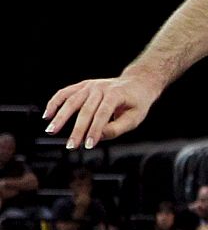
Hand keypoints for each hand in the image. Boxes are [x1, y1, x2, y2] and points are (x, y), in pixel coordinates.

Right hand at [43, 73, 161, 149]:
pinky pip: (65, 93)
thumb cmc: (136, 103)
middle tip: (70, 146)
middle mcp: (101, 88)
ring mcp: (90, 85)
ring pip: (71, 101)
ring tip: (51, 131)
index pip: (102, 114)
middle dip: (77, 130)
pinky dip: (54, 103)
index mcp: (116, 94)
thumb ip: (117, 128)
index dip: (95, 130)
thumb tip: (98, 137)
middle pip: (85, 110)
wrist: (136, 83)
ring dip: (60, 117)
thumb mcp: (134, 118)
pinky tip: (48, 115)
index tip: (88, 145)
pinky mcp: (82, 86)